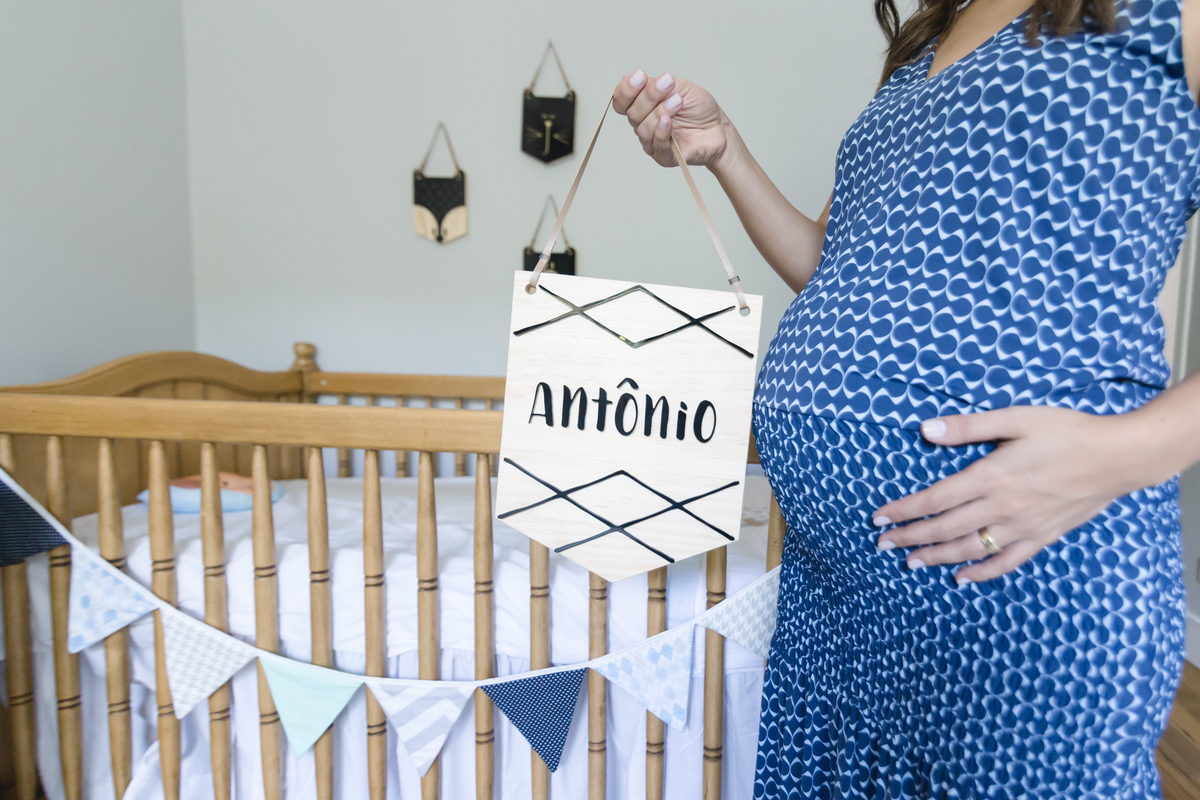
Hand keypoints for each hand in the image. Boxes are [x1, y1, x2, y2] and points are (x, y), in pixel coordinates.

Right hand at [612, 71, 728, 169]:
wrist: (718, 128)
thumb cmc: (699, 108)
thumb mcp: (681, 87)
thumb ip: (659, 84)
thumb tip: (642, 80)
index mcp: (643, 105)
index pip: (621, 100)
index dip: (626, 89)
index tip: (640, 76)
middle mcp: (643, 123)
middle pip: (632, 112)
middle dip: (650, 96)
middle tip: (669, 85)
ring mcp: (652, 141)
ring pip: (643, 128)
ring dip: (661, 111)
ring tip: (678, 102)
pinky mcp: (663, 156)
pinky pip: (656, 145)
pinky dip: (661, 132)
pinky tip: (669, 121)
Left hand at [871, 406, 1160, 584]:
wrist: (1119, 457)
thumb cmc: (1067, 431)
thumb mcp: (1015, 418)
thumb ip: (968, 427)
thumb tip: (926, 429)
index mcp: (992, 477)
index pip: (935, 499)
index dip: (903, 510)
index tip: (878, 518)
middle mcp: (1003, 507)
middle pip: (945, 529)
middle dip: (910, 537)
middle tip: (882, 545)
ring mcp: (1023, 527)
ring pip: (970, 549)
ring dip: (936, 557)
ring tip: (910, 562)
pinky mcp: (1042, 537)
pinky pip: (1006, 562)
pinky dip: (981, 573)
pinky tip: (961, 578)